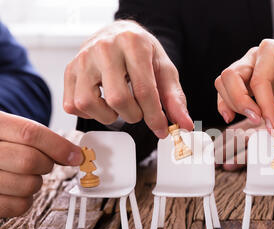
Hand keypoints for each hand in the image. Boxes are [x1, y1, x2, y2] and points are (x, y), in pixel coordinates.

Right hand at [0, 112, 82, 217]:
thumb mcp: (6, 129)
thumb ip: (35, 137)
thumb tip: (73, 154)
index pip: (29, 133)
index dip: (59, 146)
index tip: (76, 155)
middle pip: (30, 160)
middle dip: (45, 164)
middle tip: (42, 163)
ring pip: (28, 185)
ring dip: (35, 183)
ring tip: (22, 175)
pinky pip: (19, 206)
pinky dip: (25, 200)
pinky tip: (15, 190)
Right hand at [63, 20, 192, 137]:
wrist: (119, 34)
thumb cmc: (142, 51)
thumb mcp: (164, 69)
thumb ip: (175, 99)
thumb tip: (183, 124)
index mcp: (133, 44)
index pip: (144, 90)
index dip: (155, 117)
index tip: (161, 129)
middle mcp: (104, 48)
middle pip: (118, 99)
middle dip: (133, 115)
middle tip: (138, 110)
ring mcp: (83, 59)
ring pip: (89, 103)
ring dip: (108, 115)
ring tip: (119, 106)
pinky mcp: (69, 70)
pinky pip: (72, 105)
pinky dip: (89, 113)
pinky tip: (103, 103)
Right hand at [215, 39, 273, 131]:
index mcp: (272, 50)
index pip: (259, 80)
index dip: (264, 105)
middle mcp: (254, 56)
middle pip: (231, 76)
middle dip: (240, 102)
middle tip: (257, 120)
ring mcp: (247, 67)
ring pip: (224, 83)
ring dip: (232, 104)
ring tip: (252, 120)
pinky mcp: (245, 80)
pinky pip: (226, 91)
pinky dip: (226, 104)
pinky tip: (231, 117)